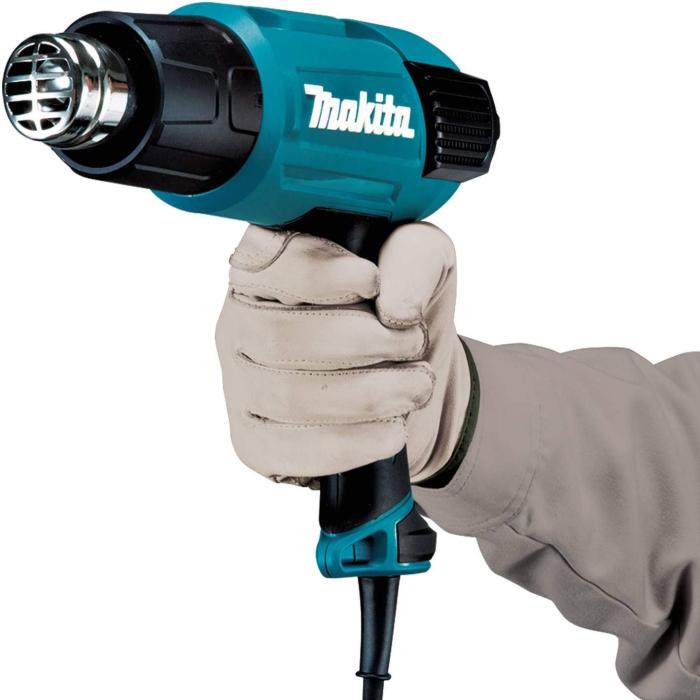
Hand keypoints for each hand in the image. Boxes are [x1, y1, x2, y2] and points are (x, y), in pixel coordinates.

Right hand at [215, 222, 469, 484]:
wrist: (411, 387)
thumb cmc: (404, 315)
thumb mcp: (424, 266)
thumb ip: (413, 260)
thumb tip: (395, 309)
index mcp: (268, 268)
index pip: (268, 261)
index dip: (318, 274)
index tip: (372, 281)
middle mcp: (240, 324)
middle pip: (280, 336)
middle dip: (361, 342)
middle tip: (412, 343)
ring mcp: (240, 387)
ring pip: (288, 395)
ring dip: (368, 394)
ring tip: (415, 386)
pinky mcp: (252, 442)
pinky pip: (288, 450)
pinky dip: (351, 443)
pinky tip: (391, 432)